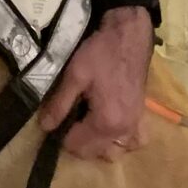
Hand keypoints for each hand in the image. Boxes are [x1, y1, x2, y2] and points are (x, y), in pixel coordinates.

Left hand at [38, 6, 153, 160]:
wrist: (128, 35)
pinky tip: (112, 127)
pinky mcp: (142, 116)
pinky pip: (134, 141)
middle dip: (78, 141)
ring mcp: (136, 125)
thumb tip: (45, 127)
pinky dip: (122, 140)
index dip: (62, 135)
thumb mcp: (75, 76)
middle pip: (94, 152)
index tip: (57, 118)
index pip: (76, 146)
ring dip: (99, 145)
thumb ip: (59, 104)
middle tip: (70, 118)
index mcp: (106, 122)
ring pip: (114, 151)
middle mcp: (123, 130)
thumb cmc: (101, 53)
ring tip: (88, 125)